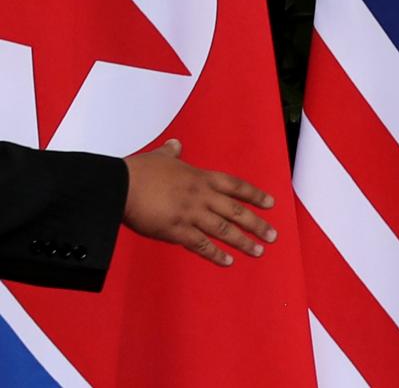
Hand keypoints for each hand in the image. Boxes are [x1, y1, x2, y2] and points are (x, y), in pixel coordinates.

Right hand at [122, 139, 276, 265]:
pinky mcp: (177, 231)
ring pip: (224, 230)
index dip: (254, 195)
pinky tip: (228, 261)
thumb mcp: (159, 157)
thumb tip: (176, 144)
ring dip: (243, 241)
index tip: (270, 204)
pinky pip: (202, 245)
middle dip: (256, 224)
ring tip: (259, 251)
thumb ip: (172, 152)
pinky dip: (216, 254)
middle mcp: (201, 196)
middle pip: (236, 211)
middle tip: (273, 235)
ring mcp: (190, 214)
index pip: (235, 186)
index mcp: (199, 177)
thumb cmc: (137, 170)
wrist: (119, 186)